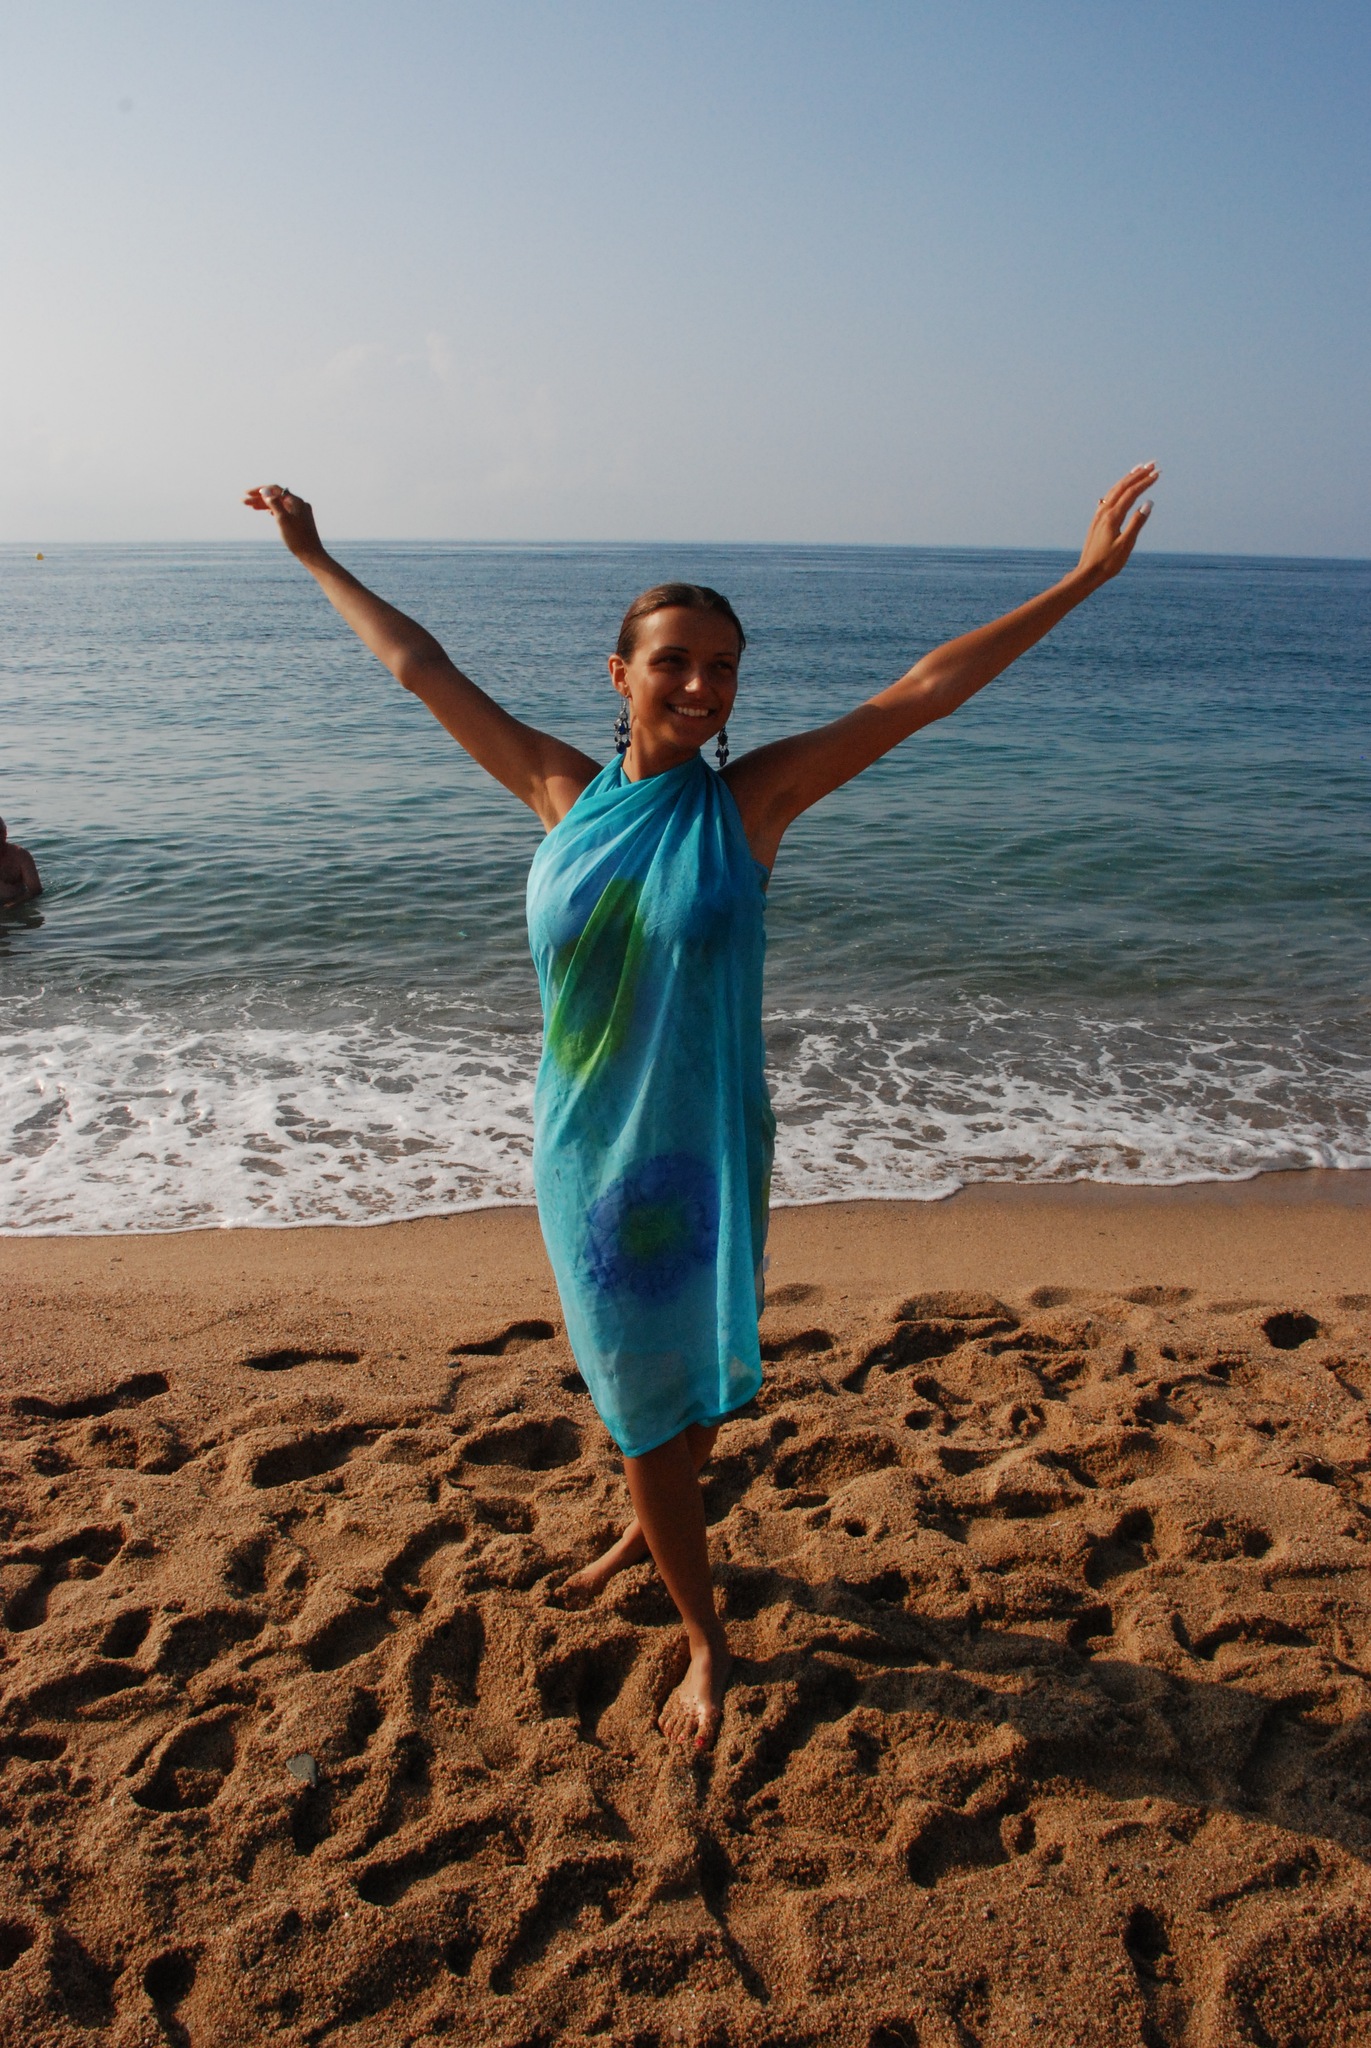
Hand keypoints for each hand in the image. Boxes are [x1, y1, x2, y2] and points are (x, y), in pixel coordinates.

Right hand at [243, 484, 325, 564]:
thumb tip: (266, 491)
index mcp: (296, 501)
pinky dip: (274, 510)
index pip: (275, 489)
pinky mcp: (300, 521)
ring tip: (251, 507)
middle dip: (260, 498)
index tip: (247, 494)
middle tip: (244, 502)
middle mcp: (299, 504)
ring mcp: (300, 513)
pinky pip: (285, 511)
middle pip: (276, 497)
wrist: (311, 554)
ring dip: (265, 505)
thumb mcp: (282, 519)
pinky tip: (268, 512)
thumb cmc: (297, 538)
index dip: (260, 490)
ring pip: (280, 505)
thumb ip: (274, 503)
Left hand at [1075, 463, 1158, 585]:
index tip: (1158, 474)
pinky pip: (1108, 498)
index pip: (1132, 493)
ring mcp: (1099, 516)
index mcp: (1112, 517)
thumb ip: (1137, 523)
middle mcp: (1104, 512)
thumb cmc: (1108, 563)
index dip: (1145, 482)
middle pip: (1122, 487)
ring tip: (1139, 470)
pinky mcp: (1097, 521)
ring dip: (1127, 479)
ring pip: (1114, 491)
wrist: (1087, 573)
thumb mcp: (1126, 545)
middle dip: (1138, 474)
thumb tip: (1148, 503)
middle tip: (1152, 464)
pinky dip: (1117, 489)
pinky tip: (1119, 489)